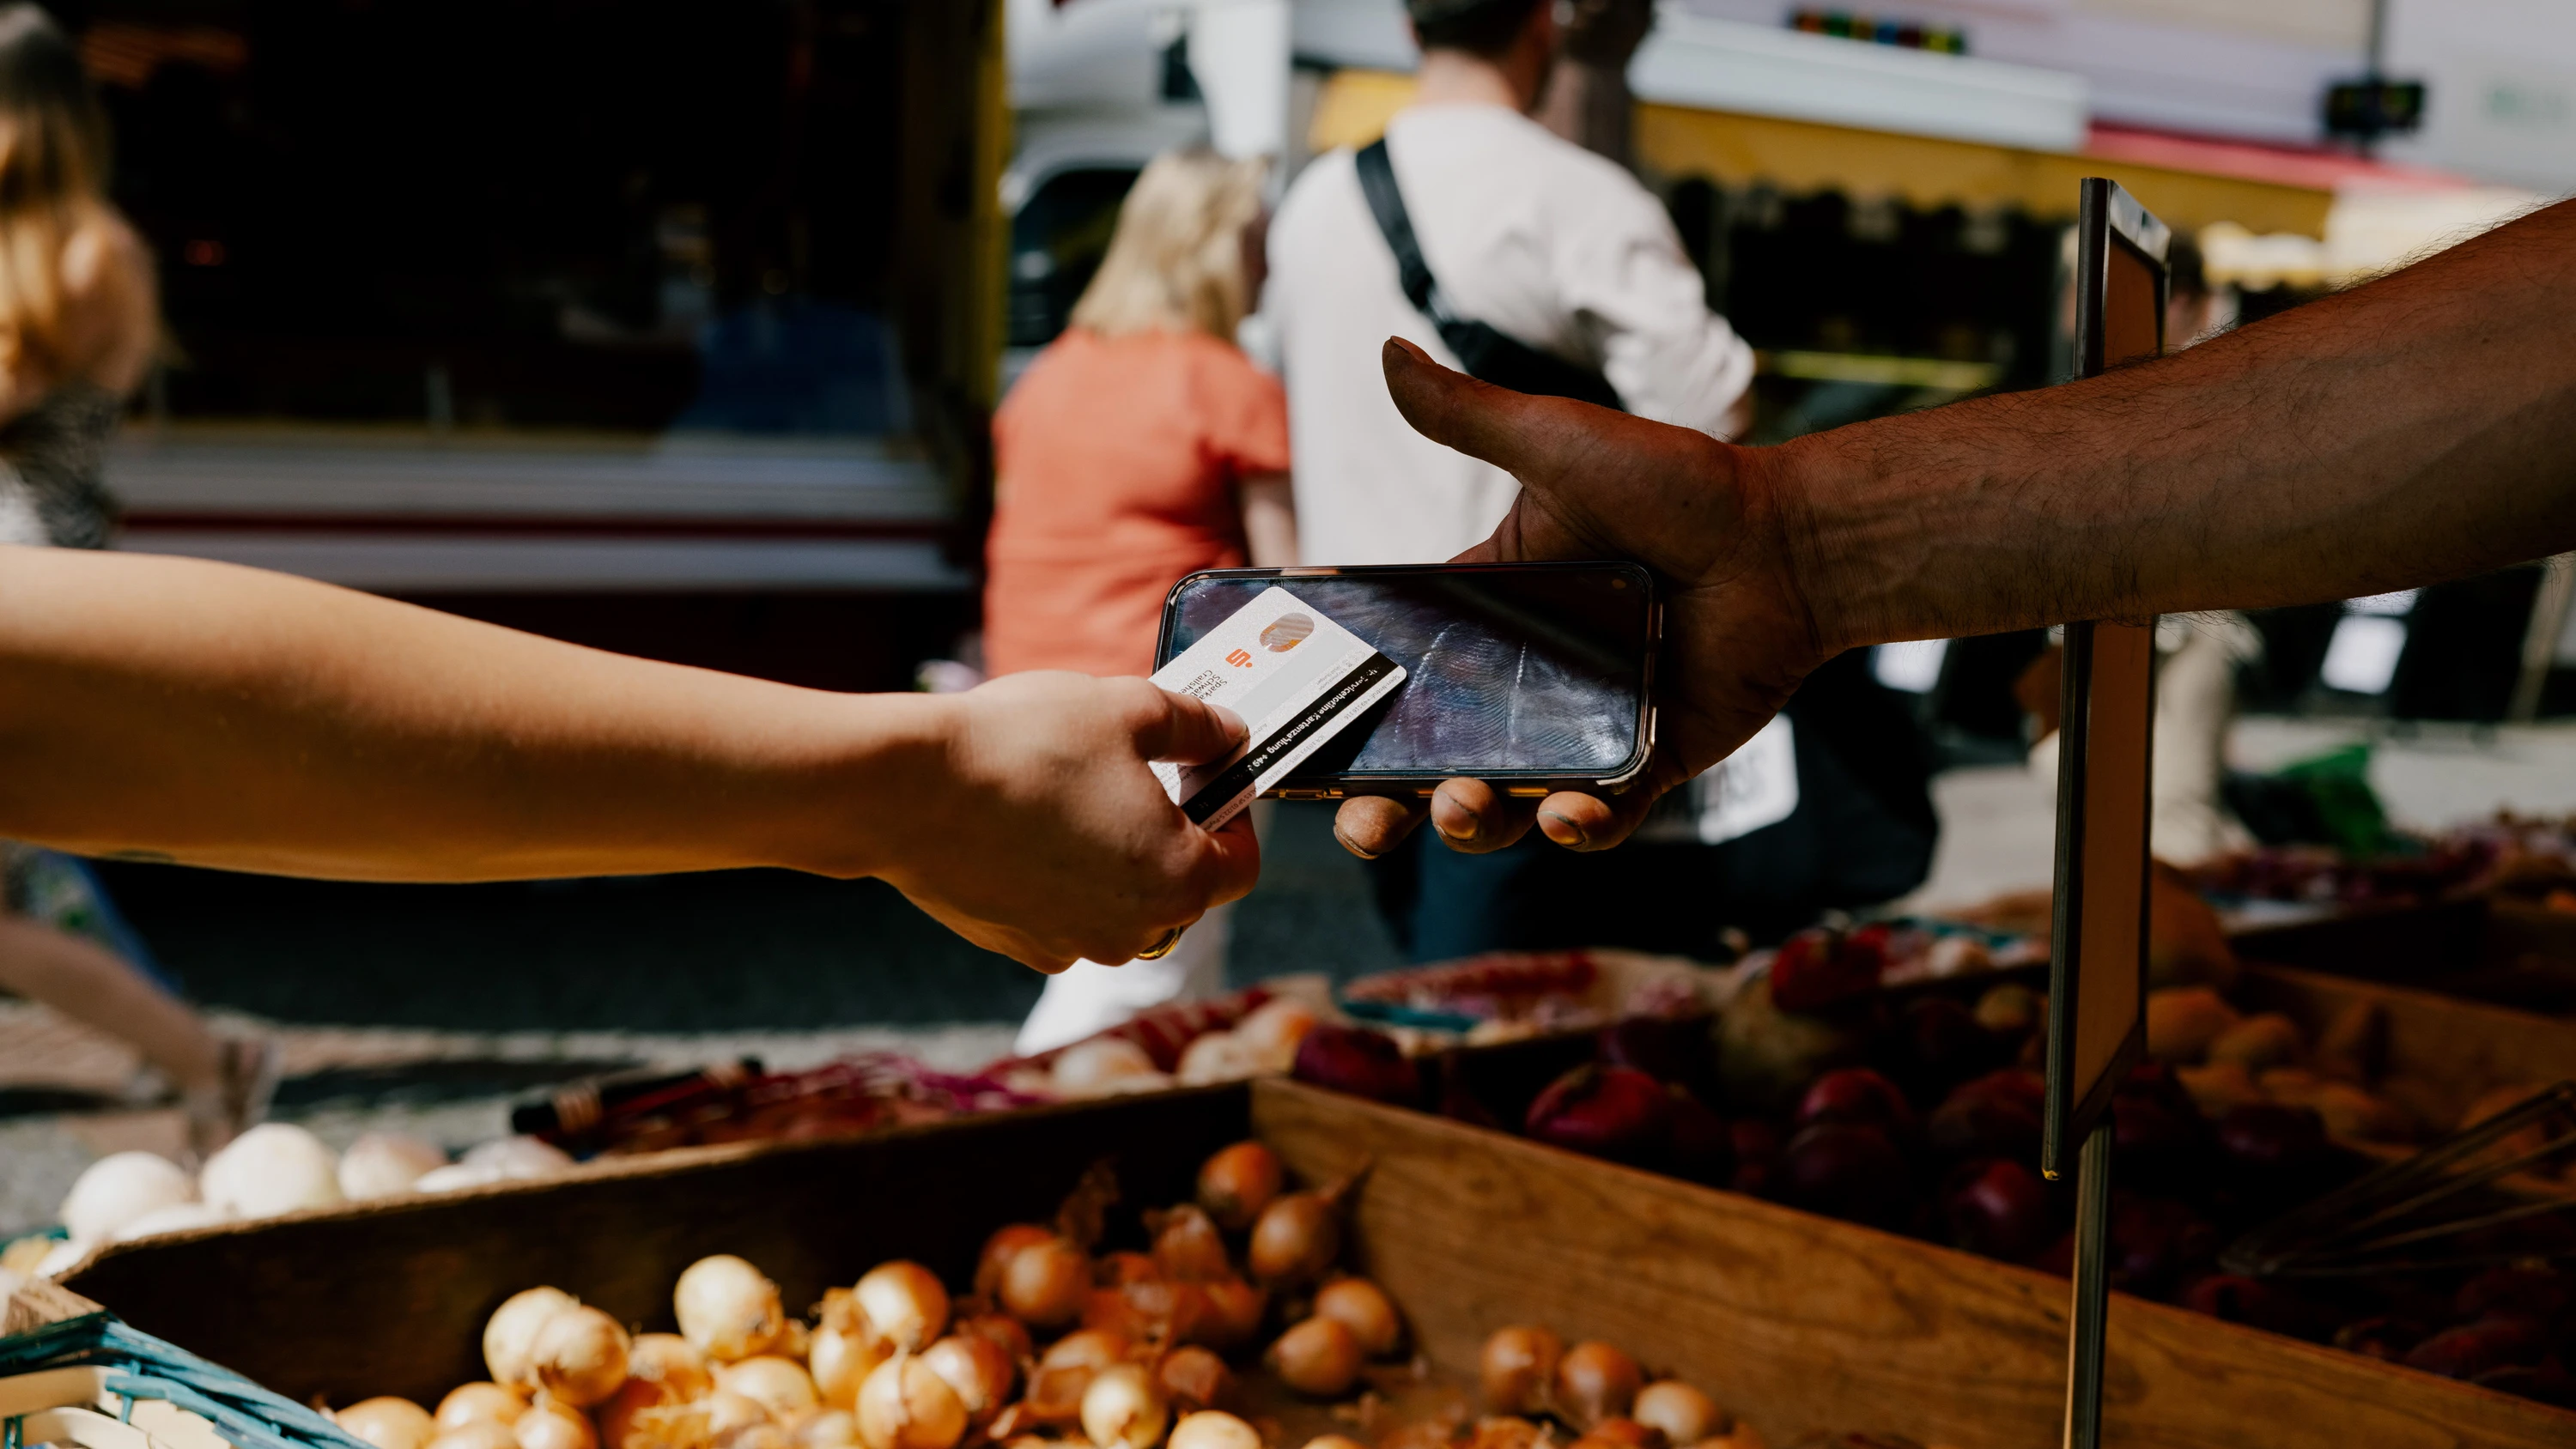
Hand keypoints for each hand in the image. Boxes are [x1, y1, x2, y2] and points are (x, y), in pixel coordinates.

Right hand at [877, 672, 1260, 972]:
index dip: (1237, 813)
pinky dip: (1057, 874)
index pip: (1242, 862)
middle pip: (1180, 884)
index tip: (1211, 775)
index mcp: (1179, 881)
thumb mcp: (1129, 709)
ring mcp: (1071, 946)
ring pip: (1118, 900)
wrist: (907, 790)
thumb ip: (1196, 726)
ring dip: (1111, 854)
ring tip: (1071, 790)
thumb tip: (1227, 734)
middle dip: (1170, 830)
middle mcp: (1133, 932)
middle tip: (1137, 772)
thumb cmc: (1024, 748)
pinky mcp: (1017, 944)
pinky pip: (1061, 910)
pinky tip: (1024, 823)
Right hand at [1333, 338, 1828, 859]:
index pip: (1394, 674)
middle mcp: (1524, 685)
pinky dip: (1573, 828)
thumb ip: (1468, 413)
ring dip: (1466, 823)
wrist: (1787, 539)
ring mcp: (1581, 733)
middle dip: (1379, 807)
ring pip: (1501, 807)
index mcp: (1489, 615)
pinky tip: (1562, 812)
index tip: (1296, 732)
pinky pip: (1597, 820)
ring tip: (1459, 807)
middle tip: (1359, 818)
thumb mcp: (1559, 443)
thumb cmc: (1678, 485)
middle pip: (1427, 765)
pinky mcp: (1645, 766)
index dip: (1342, 709)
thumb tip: (1385, 349)